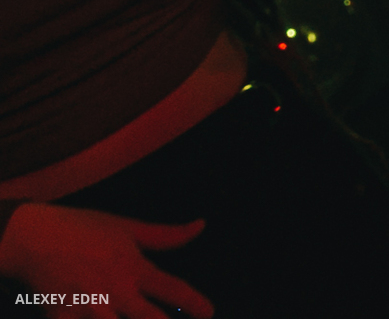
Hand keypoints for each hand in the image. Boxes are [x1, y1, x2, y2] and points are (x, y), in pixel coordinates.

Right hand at [0, 204, 212, 318]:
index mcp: (133, 267)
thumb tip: (200, 226)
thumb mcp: (126, 228)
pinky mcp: (63, 317)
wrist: (33, 237)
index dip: (194, 303)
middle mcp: (115, 291)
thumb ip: (165, 236)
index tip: (208, 312)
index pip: (172, 289)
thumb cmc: (83, 229)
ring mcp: (89, 307)